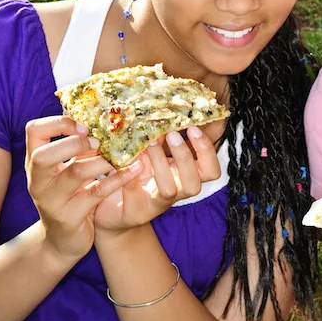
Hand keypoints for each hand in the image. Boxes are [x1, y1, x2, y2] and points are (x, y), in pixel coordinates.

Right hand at [25, 116, 143, 260]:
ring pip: (75, 172)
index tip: (84, 125)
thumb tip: (99, 113)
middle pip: (45, 155)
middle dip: (75, 143)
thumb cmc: (69, 195)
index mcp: (35, 163)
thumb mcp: (66, 168)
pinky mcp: (70, 216)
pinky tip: (134, 169)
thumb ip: (75, 145)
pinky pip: (97, 192)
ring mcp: (52, 200)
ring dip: (103, 160)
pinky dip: (118, 178)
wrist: (63, 240)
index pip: (34, 131)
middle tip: (99, 141)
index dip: (58, 122)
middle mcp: (38, 181)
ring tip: (121, 155)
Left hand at [93, 125, 221, 233]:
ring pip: (169, 190)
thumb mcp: (152, 153)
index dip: (206, 151)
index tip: (194, 128)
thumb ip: (160, 137)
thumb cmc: (135, 173)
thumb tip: (164, 108)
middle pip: (195, 184)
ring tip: (148, 144)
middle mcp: (176, 192)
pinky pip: (135, 196)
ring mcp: (157, 204)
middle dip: (185, 156)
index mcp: (185, 177)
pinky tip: (123, 160)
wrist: (111, 207)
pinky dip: (130, 176)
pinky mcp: (136, 212)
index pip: (210, 170)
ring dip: (160, 164)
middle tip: (172, 134)